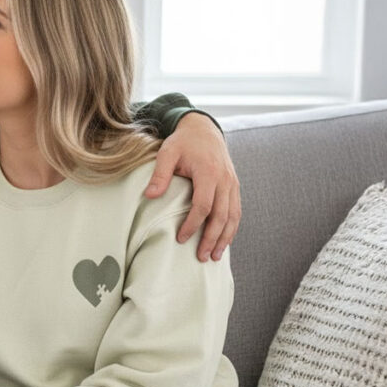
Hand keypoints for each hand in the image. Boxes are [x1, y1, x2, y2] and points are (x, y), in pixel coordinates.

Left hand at [146, 112, 240, 261]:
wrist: (203, 129)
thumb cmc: (183, 142)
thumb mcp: (167, 153)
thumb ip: (160, 174)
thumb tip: (149, 196)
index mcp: (208, 172)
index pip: (203, 205)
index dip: (193, 224)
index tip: (181, 238)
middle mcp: (225, 180)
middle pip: (221, 215)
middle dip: (212, 238)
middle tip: (202, 257)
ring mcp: (232, 183)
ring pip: (233, 216)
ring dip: (225, 238)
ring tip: (216, 256)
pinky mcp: (234, 185)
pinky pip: (236, 210)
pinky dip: (232, 227)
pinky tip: (224, 240)